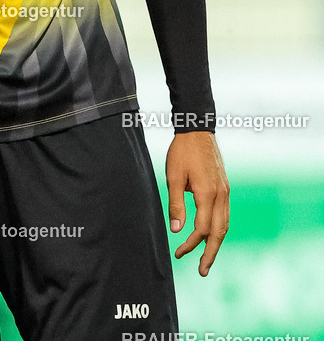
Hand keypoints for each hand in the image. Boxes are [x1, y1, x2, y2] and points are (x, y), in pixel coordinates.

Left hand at [165, 131, 229, 275]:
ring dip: (216, 243)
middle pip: (219, 232)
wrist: (197, 129)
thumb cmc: (183, 151)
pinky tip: (212, 235)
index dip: (191, 244)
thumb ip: (176, 203)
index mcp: (208, 193)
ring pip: (225, 224)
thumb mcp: (174, 176)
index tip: (179, 253)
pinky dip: (220, 229)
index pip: (202, 228)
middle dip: (210, 253)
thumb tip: (177, 230)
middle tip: (202, 271)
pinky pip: (225, 214)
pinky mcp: (225, 187)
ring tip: (208, 258)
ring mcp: (225, 191)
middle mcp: (221, 195)